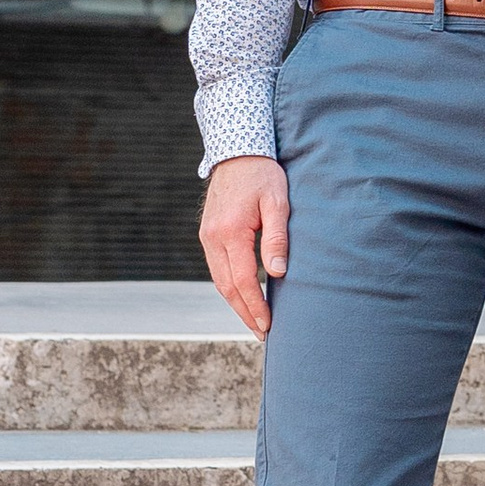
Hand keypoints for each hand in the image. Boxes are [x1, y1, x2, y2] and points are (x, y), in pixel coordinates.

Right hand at [200, 156, 290, 337]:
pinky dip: (230, 287)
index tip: (268, 325)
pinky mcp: (208, 235)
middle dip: (244, 313)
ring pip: (219, 280)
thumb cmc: (263, 174)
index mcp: (230, 231)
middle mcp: (212, 238)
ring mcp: (207, 237)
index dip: (255, 306)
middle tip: (262, 333)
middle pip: (226, 287)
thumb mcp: (277, 202)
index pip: (242, 280)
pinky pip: (217, 268)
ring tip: (255, 322)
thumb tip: (278, 273)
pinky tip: (244, 296)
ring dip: (236, 303)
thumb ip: (277, 237)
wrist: (237, 152)